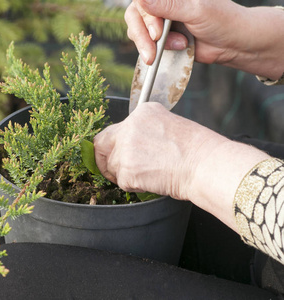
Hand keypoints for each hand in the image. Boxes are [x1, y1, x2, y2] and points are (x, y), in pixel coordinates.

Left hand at [93, 102, 223, 199]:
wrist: (205, 166)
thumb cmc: (196, 149)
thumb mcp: (169, 125)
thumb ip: (146, 130)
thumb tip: (135, 145)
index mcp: (142, 113)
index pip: (115, 129)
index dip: (116, 145)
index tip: (119, 153)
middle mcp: (129, 128)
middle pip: (101, 144)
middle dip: (103, 159)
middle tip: (112, 171)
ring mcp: (125, 149)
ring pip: (112, 166)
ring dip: (124, 174)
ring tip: (148, 175)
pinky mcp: (126, 171)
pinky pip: (122, 182)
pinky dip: (134, 186)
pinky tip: (152, 181)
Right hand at [126, 0, 244, 64]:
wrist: (233, 43)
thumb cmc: (222, 20)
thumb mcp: (195, 10)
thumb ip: (168, 5)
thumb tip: (142, 0)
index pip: (142, 0)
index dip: (145, 16)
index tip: (156, 33)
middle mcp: (163, 3)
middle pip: (135, 15)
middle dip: (143, 36)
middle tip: (153, 51)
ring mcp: (160, 20)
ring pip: (138, 31)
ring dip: (151, 44)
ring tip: (178, 45)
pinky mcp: (162, 37)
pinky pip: (146, 44)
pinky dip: (157, 50)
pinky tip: (178, 48)